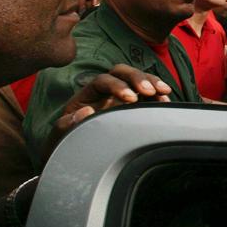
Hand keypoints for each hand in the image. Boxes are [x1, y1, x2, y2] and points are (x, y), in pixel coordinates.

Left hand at [43, 64, 171, 160]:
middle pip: (122, 72)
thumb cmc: (66, 142)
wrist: (73, 154)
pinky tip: (165, 101)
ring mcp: (119, 96)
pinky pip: (146, 93)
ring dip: (151, 82)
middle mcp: (104, 91)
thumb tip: (87, 111)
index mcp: (87, 94)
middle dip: (138, 77)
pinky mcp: (132, 106)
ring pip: (136, 78)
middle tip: (151, 91)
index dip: (118, 85)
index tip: (131, 98)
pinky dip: (157, 94)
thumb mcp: (61, 135)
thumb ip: (67, 124)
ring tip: (164, 92)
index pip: (103, 80)